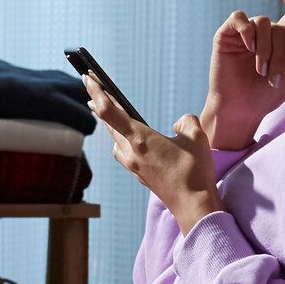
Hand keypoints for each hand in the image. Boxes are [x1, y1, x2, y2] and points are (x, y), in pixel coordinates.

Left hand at [84, 74, 222, 233]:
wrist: (193, 206)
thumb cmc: (195, 171)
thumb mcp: (196, 136)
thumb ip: (185, 121)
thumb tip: (178, 124)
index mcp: (140, 139)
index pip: (109, 110)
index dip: (96, 91)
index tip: (87, 77)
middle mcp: (131, 152)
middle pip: (108, 124)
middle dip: (100, 104)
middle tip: (92, 88)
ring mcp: (134, 166)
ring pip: (115, 140)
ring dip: (110, 124)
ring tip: (109, 113)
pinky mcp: (140, 176)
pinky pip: (124, 153)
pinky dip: (122, 141)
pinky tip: (131, 141)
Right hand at [204, 11, 284, 149]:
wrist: (241, 111)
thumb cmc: (268, 95)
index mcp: (281, 39)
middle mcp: (264, 33)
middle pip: (279, 26)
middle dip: (280, 51)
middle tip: (274, 75)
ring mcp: (245, 32)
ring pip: (262, 22)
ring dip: (265, 47)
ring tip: (261, 70)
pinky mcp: (226, 34)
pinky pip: (238, 17)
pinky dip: (247, 30)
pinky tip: (250, 49)